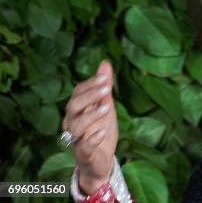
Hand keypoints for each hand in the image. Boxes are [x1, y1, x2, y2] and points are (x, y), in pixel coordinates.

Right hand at [62, 60, 118, 194]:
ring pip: (75, 126)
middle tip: (106, 90)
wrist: (101, 160)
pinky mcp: (84, 154)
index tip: (104, 78)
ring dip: (91, 116)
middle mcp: (72, 123)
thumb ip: (104, 86)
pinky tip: (103, 131)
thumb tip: (104, 63)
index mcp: (77, 110)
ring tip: (106, 108)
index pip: (77, 92)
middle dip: (89, 96)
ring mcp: (76, 139)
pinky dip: (93, 138)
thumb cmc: (100, 129)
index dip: (90, 84)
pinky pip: (84, 146)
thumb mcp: (105, 105)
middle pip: (72, 106)